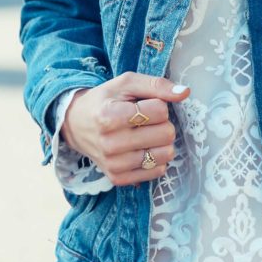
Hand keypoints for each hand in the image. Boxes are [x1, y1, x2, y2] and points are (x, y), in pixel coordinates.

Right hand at [61, 71, 190, 186]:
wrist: (76, 125)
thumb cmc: (105, 101)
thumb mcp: (126, 84)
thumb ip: (156, 85)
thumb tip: (184, 92)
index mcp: (109, 116)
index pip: (160, 111)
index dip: (158, 105)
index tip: (144, 106)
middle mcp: (110, 143)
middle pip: (166, 134)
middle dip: (162, 124)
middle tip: (147, 122)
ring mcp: (113, 164)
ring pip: (165, 154)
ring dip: (161, 143)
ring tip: (145, 136)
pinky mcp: (118, 178)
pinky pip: (157, 171)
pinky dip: (156, 159)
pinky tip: (143, 150)